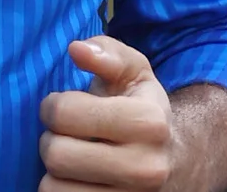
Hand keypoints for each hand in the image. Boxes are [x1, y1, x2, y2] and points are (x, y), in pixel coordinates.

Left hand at [38, 36, 174, 190]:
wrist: (176, 163)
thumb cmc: (143, 110)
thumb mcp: (134, 73)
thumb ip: (107, 54)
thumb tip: (76, 49)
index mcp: (149, 123)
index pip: (64, 114)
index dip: (53, 106)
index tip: (62, 106)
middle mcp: (145, 168)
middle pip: (56, 155)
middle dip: (51, 140)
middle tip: (64, 136)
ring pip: (53, 189)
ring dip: (54, 172)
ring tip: (72, 160)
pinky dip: (61, 191)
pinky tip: (77, 179)